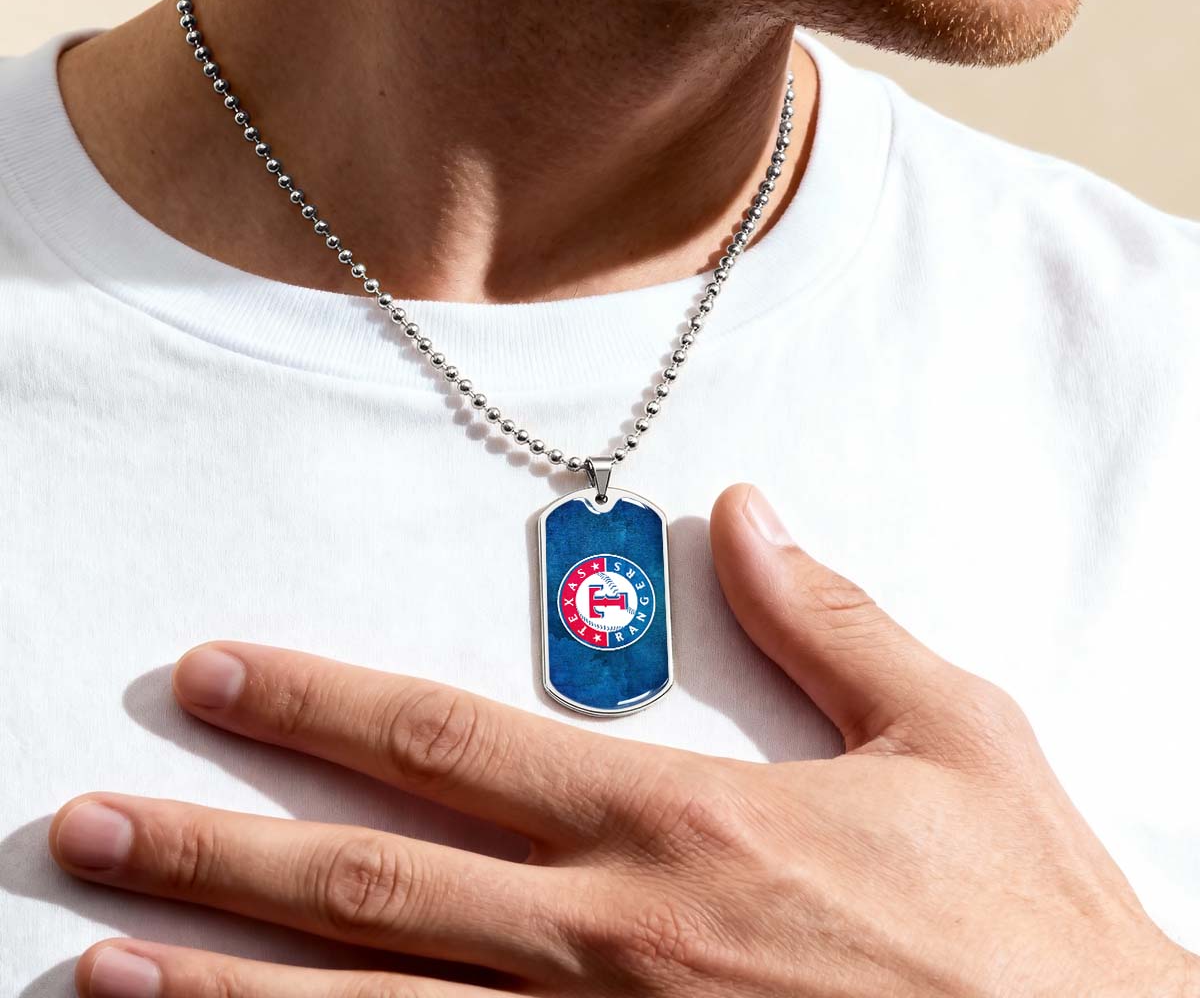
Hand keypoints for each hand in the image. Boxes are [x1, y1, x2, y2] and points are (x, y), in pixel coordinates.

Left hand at [50, 483, 1195, 997]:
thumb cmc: (1028, 923)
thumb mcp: (954, 733)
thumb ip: (834, 618)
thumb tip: (750, 514)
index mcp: (684, 822)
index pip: (452, 743)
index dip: (317, 702)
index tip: (215, 675)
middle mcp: (613, 936)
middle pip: (371, 877)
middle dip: (216, 838)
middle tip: (90, 816)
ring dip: (225, 980)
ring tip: (100, 956)